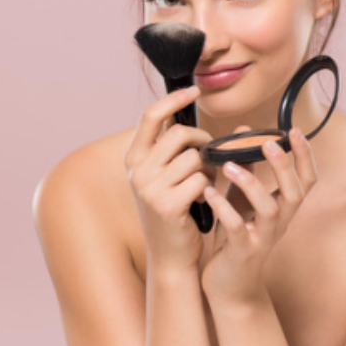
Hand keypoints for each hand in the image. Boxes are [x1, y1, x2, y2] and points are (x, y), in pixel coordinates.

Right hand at [124, 86, 215, 273]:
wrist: (170, 255)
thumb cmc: (173, 210)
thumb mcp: (162, 176)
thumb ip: (169, 148)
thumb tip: (183, 111)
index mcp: (133, 159)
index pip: (151, 115)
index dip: (174, 99)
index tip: (195, 90)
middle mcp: (137, 171)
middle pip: (180, 134)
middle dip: (204, 141)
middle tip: (211, 156)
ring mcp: (149, 188)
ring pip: (195, 158)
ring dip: (209, 169)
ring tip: (205, 184)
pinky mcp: (167, 205)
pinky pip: (201, 180)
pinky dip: (209, 187)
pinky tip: (202, 200)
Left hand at [199, 127, 317, 302]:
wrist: (229, 286)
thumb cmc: (236, 238)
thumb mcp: (242, 200)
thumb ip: (246, 169)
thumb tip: (244, 131)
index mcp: (283, 209)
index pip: (306, 181)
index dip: (304, 156)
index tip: (293, 130)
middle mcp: (280, 223)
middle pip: (295, 193)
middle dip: (285, 167)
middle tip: (269, 143)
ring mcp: (263, 239)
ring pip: (269, 210)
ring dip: (251, 185)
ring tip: (229, 165)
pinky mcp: (242, 252)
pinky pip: (237, 228)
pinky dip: (224, 208)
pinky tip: (209, 193)